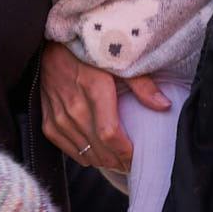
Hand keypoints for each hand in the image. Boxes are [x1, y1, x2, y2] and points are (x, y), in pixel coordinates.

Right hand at [38, 43, 165, 172]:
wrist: (51, 47)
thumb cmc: (89, 53)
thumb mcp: (118, 61)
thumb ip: (142, 85)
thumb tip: (164, 106)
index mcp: (95, 89)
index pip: (111, 134)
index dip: (126, 151)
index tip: (138, 156)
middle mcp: (75, 107)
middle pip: (100, 147)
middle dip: (118, 161)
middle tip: (132, 163)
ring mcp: (59, 116)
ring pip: (84, 152)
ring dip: (103, 161)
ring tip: (118, 161)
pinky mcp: (48, 121)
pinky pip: (67, 149)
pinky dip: (83, 156)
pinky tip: (95, 155)